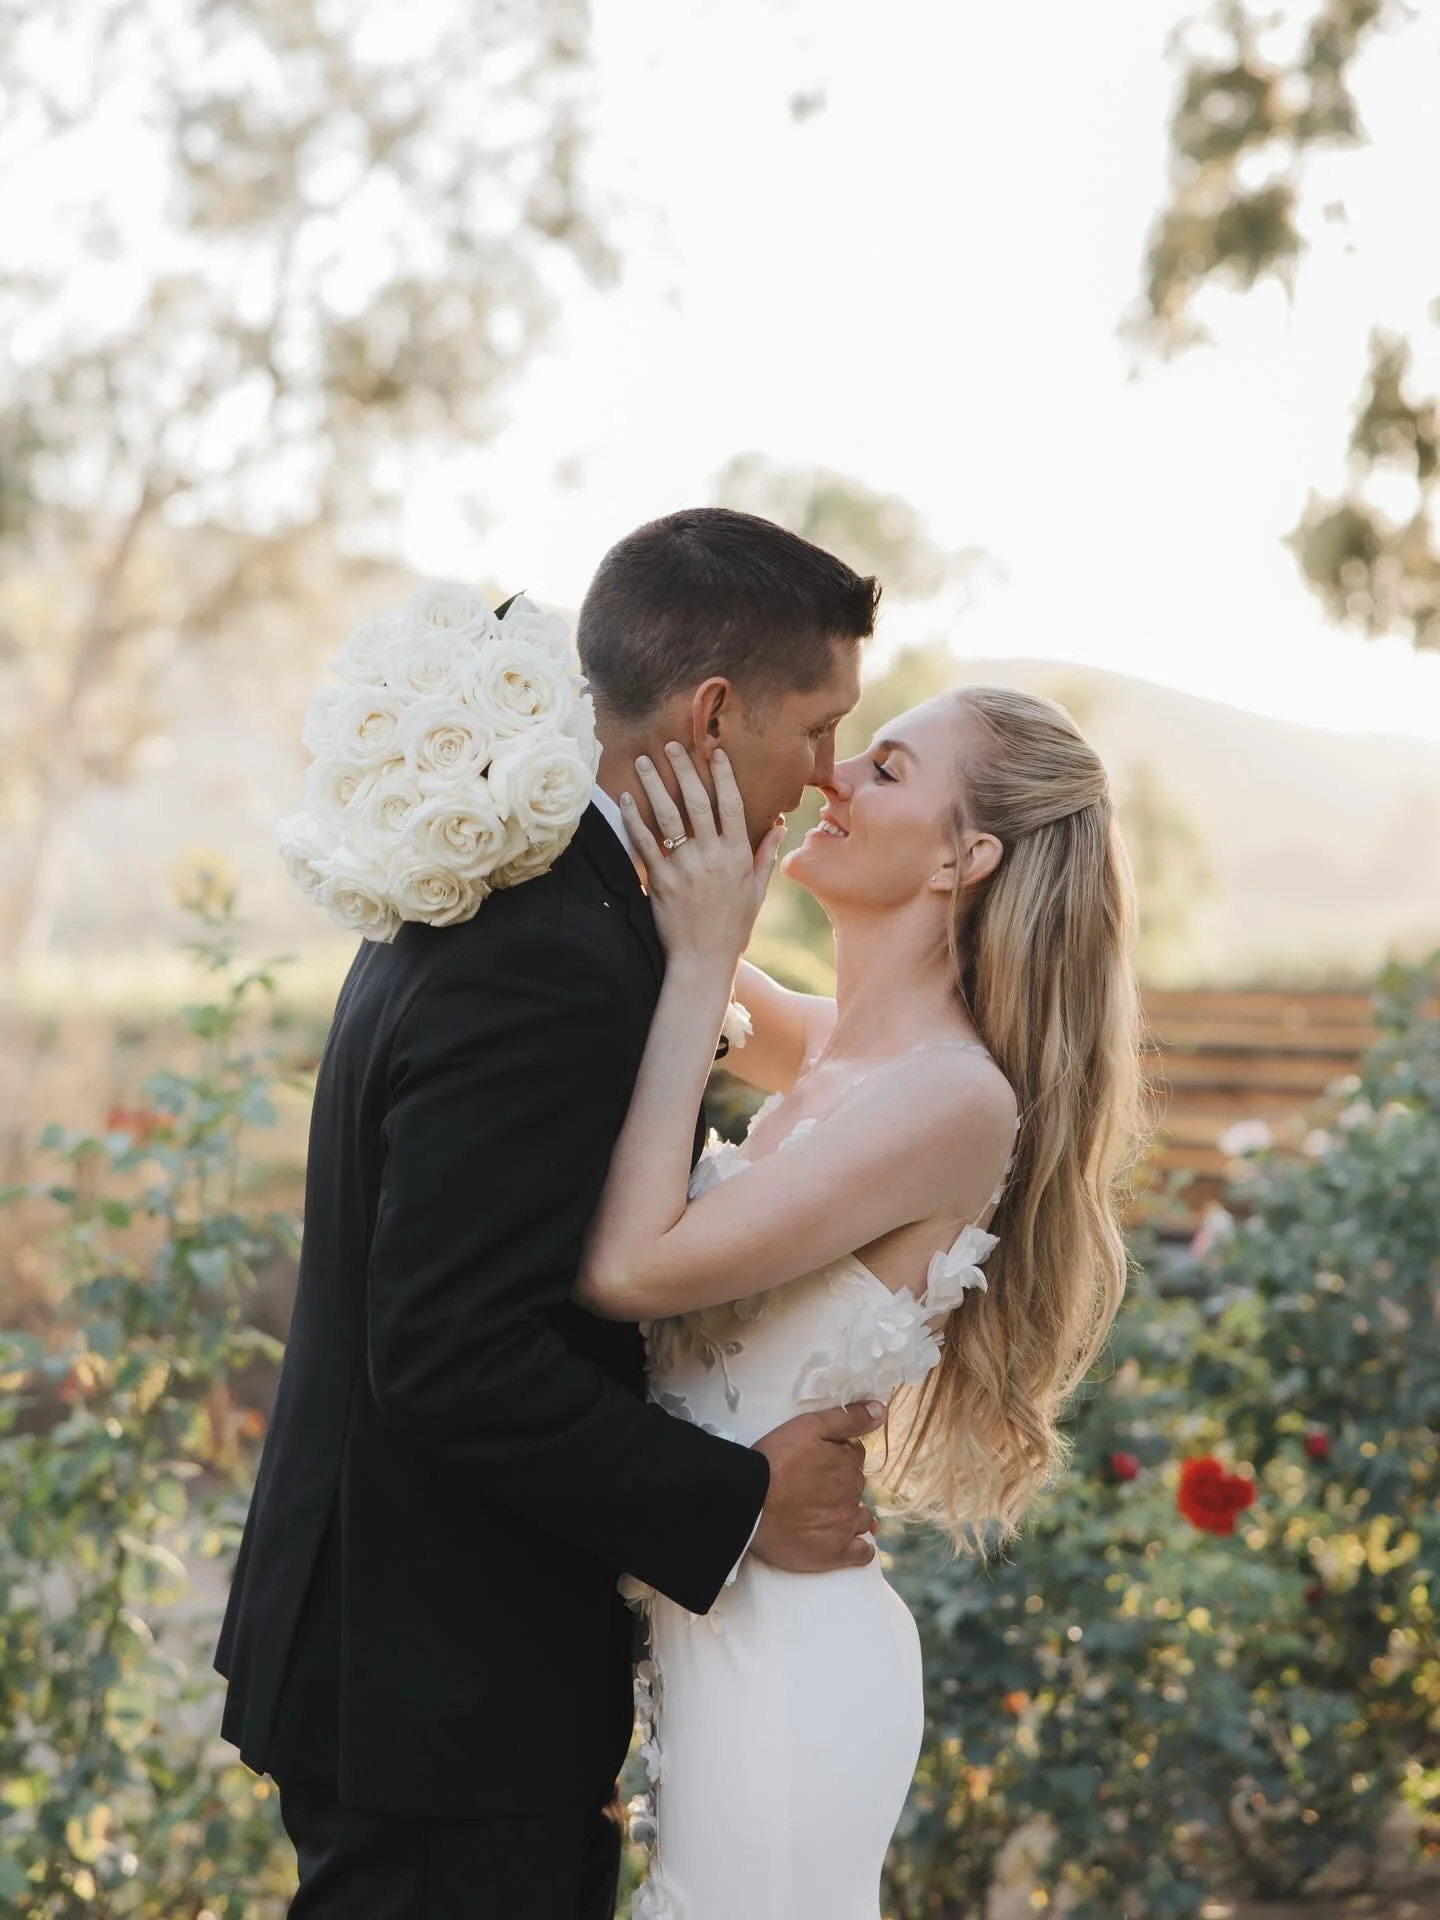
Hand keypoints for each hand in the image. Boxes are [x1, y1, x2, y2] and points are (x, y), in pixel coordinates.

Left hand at [622, 744, 783, 966]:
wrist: (703, 961)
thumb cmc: (732, 928)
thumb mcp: (756, 891)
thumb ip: (764, 856)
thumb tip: (778, 828)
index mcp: (737, 856)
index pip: (731, 805)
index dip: (723, 776)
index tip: (714, 751)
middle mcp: (712, 857)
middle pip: (697, 803)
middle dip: (685, 769)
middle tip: (672, 745)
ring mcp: (685, 868)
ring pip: (668, 817)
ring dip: (655, 785)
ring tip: (645, 761)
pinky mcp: (660, 882)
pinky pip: (645, 844)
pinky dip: (634, 819)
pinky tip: (626, 798)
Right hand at [749, 1402, 884, 1573]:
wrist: (750, 1499)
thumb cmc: (776, 1459)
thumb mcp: (810, 1425)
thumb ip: (849, 1418)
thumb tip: (882, 1411)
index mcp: (848, 1464)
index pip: (854, 1460)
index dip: (839, 1460)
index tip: (821, 1464)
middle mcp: (852, 1495)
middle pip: (856, 1488)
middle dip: (842, 1486)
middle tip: (815, 1489)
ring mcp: (845, 1526)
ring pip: (861, 1518)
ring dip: (850, 1515)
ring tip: (827, 1516)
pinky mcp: (833, 1553)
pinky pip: (861, 1553)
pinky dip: (859, 1549)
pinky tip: (850, 1545)